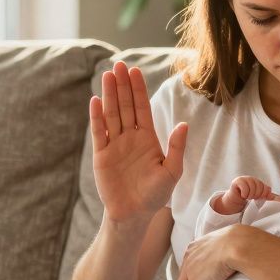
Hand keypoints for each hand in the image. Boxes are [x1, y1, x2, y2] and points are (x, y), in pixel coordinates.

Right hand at [90, 62, 188, 224]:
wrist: (134, 214)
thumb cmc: (155, 195)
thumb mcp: (172, 172)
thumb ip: (176, 148)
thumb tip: (184, 124)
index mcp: (148, 138)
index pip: (142, 108)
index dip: (138, 90)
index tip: (135, 71)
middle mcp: (130, 137)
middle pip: (125, 106)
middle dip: (123, 86)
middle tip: (119, 65)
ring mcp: (115, 145)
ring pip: (112, 114)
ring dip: (109, 95)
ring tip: (107, 75)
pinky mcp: (101, 155)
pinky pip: (99, 132)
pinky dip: (97, 117)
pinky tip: (95, 101)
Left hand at [172, 224, 246, 279]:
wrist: (235, 244)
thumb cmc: (235, 241)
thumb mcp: (221, 240)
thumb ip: (218, 246)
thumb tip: (226, 247)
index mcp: (194, 247)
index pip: (187, 263)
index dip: (187, 274)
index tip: (187, 279)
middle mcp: (189, 258)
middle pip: (181, 276)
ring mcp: (191, 271)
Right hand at [214, 176, 279, 213]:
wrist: (233, 201)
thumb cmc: (245, 199)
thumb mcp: (257, 198)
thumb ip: (265, 196)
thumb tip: (275, 197)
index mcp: (258, 182)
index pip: (266, 188)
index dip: (264, 195)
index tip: (260, 199)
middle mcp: (252, 179)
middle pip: (260, 186)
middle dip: (257, 195)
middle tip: (252, 198)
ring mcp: (244, 179)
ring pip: (253, 186)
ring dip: (250, 195)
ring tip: (247, 197)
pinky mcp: (237, 181)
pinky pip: (245, 187)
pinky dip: (245, 193)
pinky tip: (242, 196)